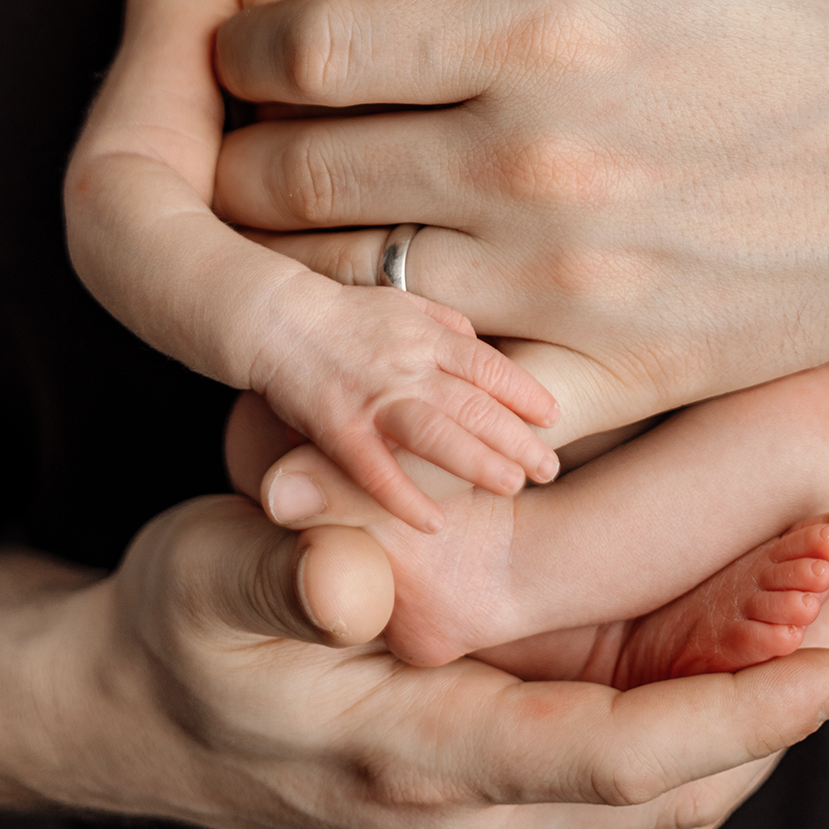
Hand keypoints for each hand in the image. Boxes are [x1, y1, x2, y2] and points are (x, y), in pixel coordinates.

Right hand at [0, 490, 828, 828]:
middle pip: (661, 800)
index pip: (611, 760)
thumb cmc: (178, 627)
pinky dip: (686, 750)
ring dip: (743, 740)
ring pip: (647, 816)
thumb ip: (286, 573)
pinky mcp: (466, 810)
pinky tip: (722, 677)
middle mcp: (454, 821)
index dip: (739, 719)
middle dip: (773, 725)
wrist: (124, 713)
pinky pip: (606, 805)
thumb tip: (349, 577)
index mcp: (410, 758)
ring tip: (820, 638)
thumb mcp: (211, 575)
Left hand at [214, 0, 828, 416]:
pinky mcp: (618, 374)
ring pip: (344, 298)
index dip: (245, 48)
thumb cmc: (826, 25)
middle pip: (293, 176)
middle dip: (244, 162)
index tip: (243, 55)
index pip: (309, 43)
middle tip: (251, 153)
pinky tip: (363, 375)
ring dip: (291, 277)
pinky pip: (449, 418)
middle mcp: (537, 158)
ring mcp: (570, 281)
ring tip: (295, 250)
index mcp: (545, 27)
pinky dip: (387, 405)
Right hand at [240, 275, 560, 530]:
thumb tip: (481, 347)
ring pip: (435, 432)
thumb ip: (445, 326)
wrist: (275, 316)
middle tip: (550, 468)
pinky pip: (375, 469)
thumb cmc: (344, 315)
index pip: (488, 366)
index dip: (524, 392)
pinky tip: (433, 523)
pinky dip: (405, 498)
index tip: (553, 418)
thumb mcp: (403, 304)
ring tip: (513, 487)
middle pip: (473, 403)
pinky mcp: (337, 425)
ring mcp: (372, 394)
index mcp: (426, 333)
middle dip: (517, 437)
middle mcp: (406, 361)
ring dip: (477, 461)